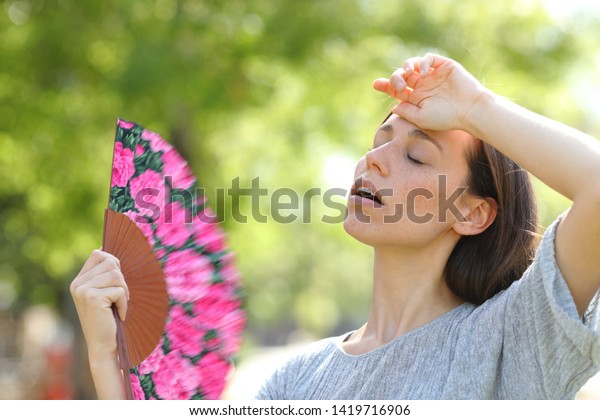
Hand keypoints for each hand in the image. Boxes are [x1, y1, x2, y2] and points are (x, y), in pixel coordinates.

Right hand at [70, 249, 128, 359]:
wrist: (103, 345)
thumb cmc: (109, 319)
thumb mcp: (105, 293)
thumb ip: (106, 275)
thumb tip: (110, 252)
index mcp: (79, 281)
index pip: (98, 254)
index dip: (113, 263)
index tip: (117, 281)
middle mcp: (77, 284)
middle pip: (111, 262)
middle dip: (121, 280)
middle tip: (119, 298)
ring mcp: (83, 290)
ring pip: (116, 275)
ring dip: (124, 292)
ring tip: (118, 306)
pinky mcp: (92, 298)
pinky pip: (119, 290)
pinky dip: (124, 303)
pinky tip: (118, 315)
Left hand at [373, 53, 487, 131]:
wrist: (470, 110)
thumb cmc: (446, 118)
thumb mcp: (421, 118)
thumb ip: (406, 111)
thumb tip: (393, 105)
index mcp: (416, 98)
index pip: (397, 90)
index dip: (386, 86)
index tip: (376, 84)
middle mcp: (423, 85)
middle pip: (402, 76)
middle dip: (395, 78)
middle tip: (398, 86)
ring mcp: (432, 75)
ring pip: (412, 65)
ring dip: (406, 67)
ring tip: (407, 74)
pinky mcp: (443, 66)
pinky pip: (428, 58)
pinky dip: (422, 62)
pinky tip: (422, 72)